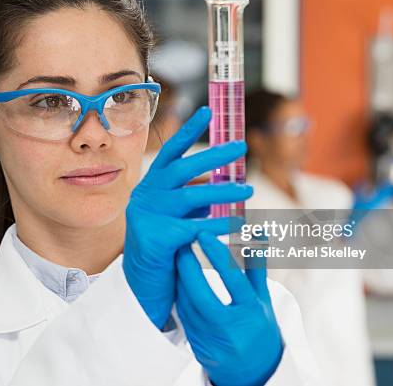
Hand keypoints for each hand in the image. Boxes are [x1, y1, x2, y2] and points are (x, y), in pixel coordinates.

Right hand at [123, 106, 252, 329]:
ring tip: (249, 189)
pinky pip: (193, 227)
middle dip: (213, 156)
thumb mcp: (177, 215)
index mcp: (150, 185)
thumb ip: (193, 197)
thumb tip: (224, 182)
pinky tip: (236, 223)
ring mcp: (147, 216)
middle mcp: (145, 195)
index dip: (188, 131)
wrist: (143, 282)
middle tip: (241, 148)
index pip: (170, 152)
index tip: (209, 111)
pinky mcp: (154, 238)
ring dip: (223, 192)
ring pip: (191, 197)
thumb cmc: (164, 244)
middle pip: (182, 170)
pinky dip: (217, 224)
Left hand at [175, 231, 282, 385]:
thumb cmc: (259, 328)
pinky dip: (179, 295)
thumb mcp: (263, 299)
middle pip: (202, 295)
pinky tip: (176, 279)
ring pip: (188, 305)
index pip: (233, 280)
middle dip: (188, 268)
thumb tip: (259, 232)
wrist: (252, 372)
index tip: (203, 234)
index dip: (218, 256)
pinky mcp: (196, 345)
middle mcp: (230, 328)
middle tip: (181, 244)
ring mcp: (211, 339)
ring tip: (176, 256)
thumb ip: (257, 266)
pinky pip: (183, 316)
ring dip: (180, 280)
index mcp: (250, 312)